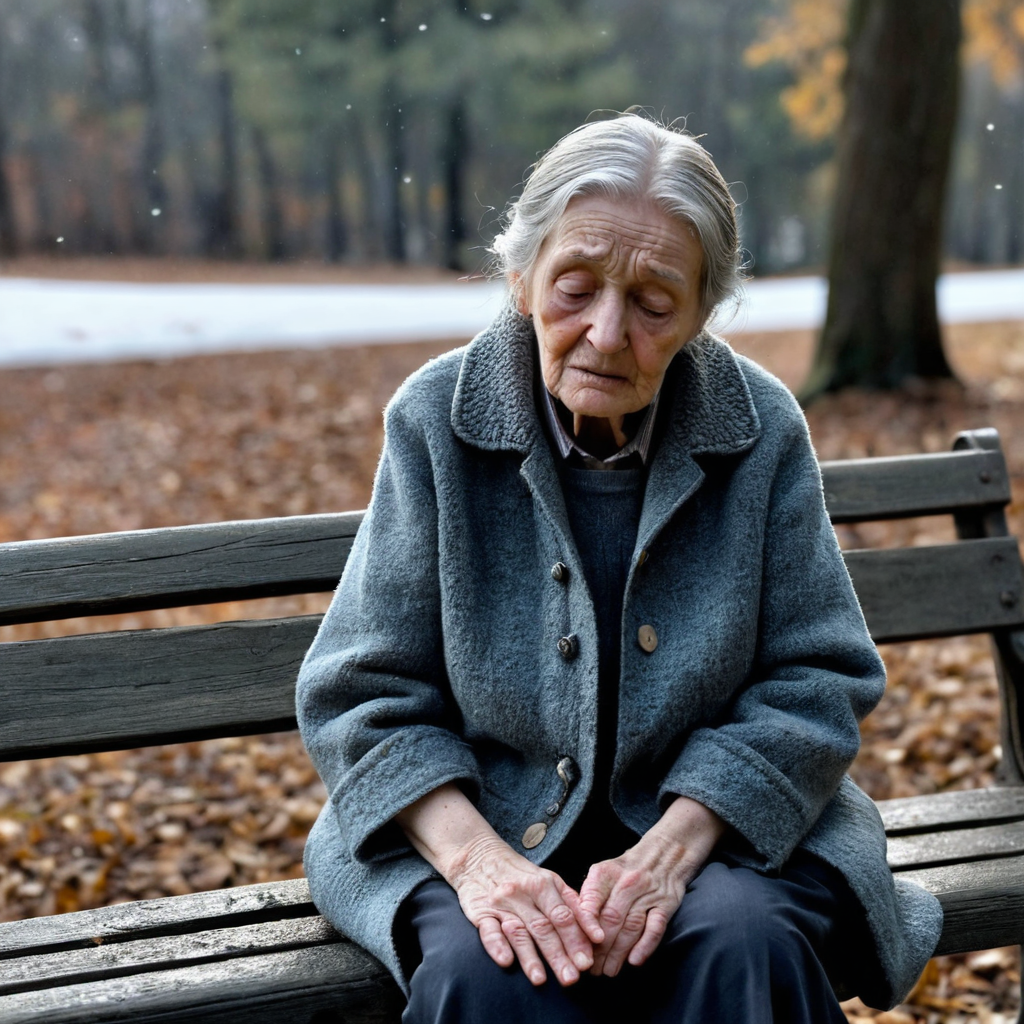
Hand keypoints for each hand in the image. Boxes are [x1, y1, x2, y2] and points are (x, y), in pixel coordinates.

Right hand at [447, 833, 604, 985]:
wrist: (479, 857)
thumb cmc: (520, 873)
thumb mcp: (547, 879)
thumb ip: (570, 902)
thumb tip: (594, 930)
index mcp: (543, 883)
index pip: (563, 915)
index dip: (577, 938)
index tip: (588, 960)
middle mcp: (522, 893)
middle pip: (544, 927)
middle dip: (559, 954)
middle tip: (572, 978)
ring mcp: (500, 904)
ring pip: (518, 932)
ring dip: (530, 957)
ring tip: (541, 979)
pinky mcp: (480, 913)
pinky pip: (488, 930)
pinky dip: (497, 945)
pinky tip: (506, 960)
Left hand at [578, 796, 724, 976]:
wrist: (666, 852)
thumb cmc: (627, 868)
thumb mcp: (603, 872)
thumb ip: (589, 895)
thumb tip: (572, 923)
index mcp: (607, 873)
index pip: (591, 901)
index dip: (585, 926)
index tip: (578, 947)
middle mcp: (628, 882)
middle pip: (611, 920)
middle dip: (599, 949)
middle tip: (591, 971)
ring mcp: (649, 893)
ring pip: (631, 927)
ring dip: (618, 954)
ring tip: (608, 972)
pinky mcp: (667, 904)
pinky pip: (656, 927)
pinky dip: (645, 946)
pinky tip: (634, 961)